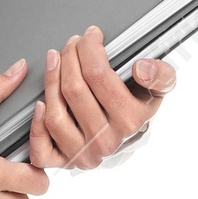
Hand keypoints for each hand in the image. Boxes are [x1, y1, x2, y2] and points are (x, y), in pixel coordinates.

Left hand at [27, 26, 177, 171]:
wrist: (129, 140)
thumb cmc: (138, 110)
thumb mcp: (159, 89)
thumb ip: (161, 75)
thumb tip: (142, 67)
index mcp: (129, 121)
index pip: (99, 75)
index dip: (90, 48)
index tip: (90, 36)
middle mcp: (105, 141)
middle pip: (74, 89)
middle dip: (69, 57)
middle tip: (72, 44)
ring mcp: (83, 154)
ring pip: (55, 113)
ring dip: (51, 80)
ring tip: (55, 60)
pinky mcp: (65, 162)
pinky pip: (41, 149)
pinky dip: (36, 125)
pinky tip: (40, 103)